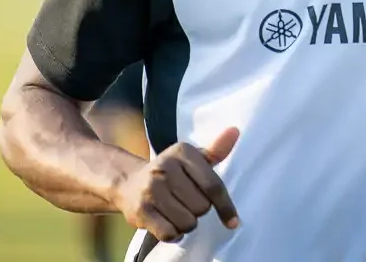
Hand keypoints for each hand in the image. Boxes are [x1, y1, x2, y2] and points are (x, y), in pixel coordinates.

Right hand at [114, 126, 239, 242]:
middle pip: (202, 207)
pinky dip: (173, 233)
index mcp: (182, 152)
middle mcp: (165, 167)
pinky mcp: (141, 210)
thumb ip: (215, 151)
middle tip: (185, 201)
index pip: (212, 184)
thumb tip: (235, 131)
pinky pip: (170, 233)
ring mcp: (151, 189)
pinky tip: (167, 221)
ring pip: (188, 223)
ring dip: (186, 223)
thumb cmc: (170, 172)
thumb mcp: (191, 158)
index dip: (225, 206)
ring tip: (176, 211)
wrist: (130, 182)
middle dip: (198, 210)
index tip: (233, 222)